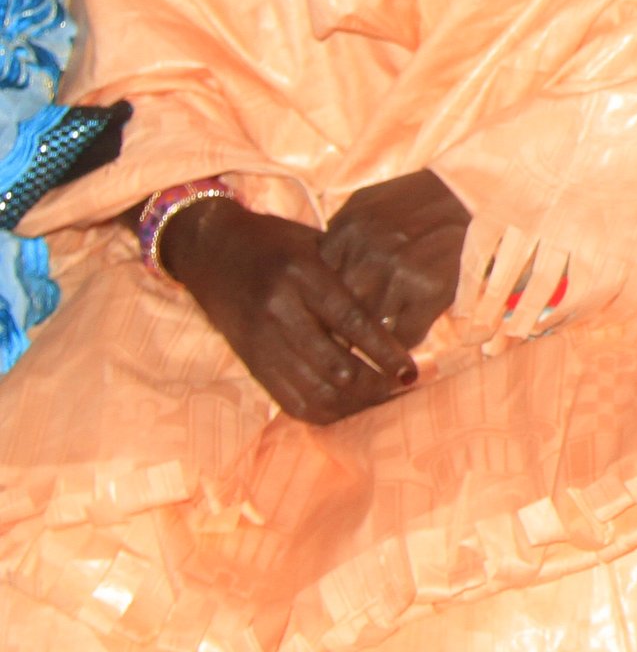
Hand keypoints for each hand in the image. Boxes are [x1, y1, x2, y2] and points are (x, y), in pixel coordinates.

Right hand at [161, 198, 418, 424]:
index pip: (352, 322)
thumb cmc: (275, 241)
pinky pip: (289, 401)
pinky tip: (349, 405)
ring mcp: (260, 342)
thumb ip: (350, 276)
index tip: (410, 370)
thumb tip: (400, 315)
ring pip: (314, 390)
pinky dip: (324, 410)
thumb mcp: (316, 245)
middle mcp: (278, 311)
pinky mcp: (250, 362)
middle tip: (404, 385)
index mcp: (301, 275)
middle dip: (375, 384)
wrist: (210, 248)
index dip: (385, 352)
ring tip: (383, 396)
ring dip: (353, 402)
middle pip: (335, 366)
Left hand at [319, 169, 471, 350]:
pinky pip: (406, 336)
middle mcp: (369, 254)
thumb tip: (314, 272)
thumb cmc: (412, 201)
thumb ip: (336, 236)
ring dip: (373, 341)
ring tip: (374, 346)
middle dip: (340, 331)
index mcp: (347, 232)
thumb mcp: (363, 206)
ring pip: (371, 329)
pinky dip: (403, 343)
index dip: (320, 307)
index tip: (322, 321)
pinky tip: (403, 337)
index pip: (318, 286)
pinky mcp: (431, 291)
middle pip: (339, 311)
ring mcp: (401, 274)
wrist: (469, 194)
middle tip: (341, 344)